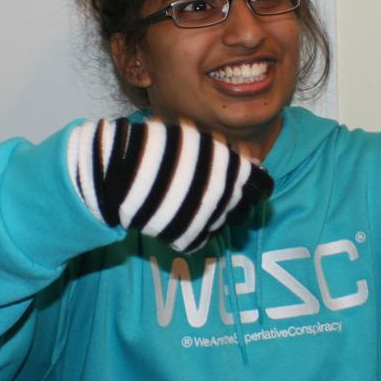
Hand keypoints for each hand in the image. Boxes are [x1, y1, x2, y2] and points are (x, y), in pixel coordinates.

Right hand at [71, 118, 272, 252]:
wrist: (120, 170)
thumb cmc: (158, 148)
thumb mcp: (196, 141)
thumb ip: (228, 155)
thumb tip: (257, 163)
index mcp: (230, 169)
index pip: (261, 186)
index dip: (253, 185)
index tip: (241, 182)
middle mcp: (225, 196)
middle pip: (242, 207)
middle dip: (231, 200)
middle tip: (206, 189)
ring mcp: (207, 220)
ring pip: (222, 223)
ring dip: (211, 214)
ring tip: (186, 200)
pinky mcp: (188, 238)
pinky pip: (201, 240)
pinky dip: (192, 231)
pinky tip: (176, 217)